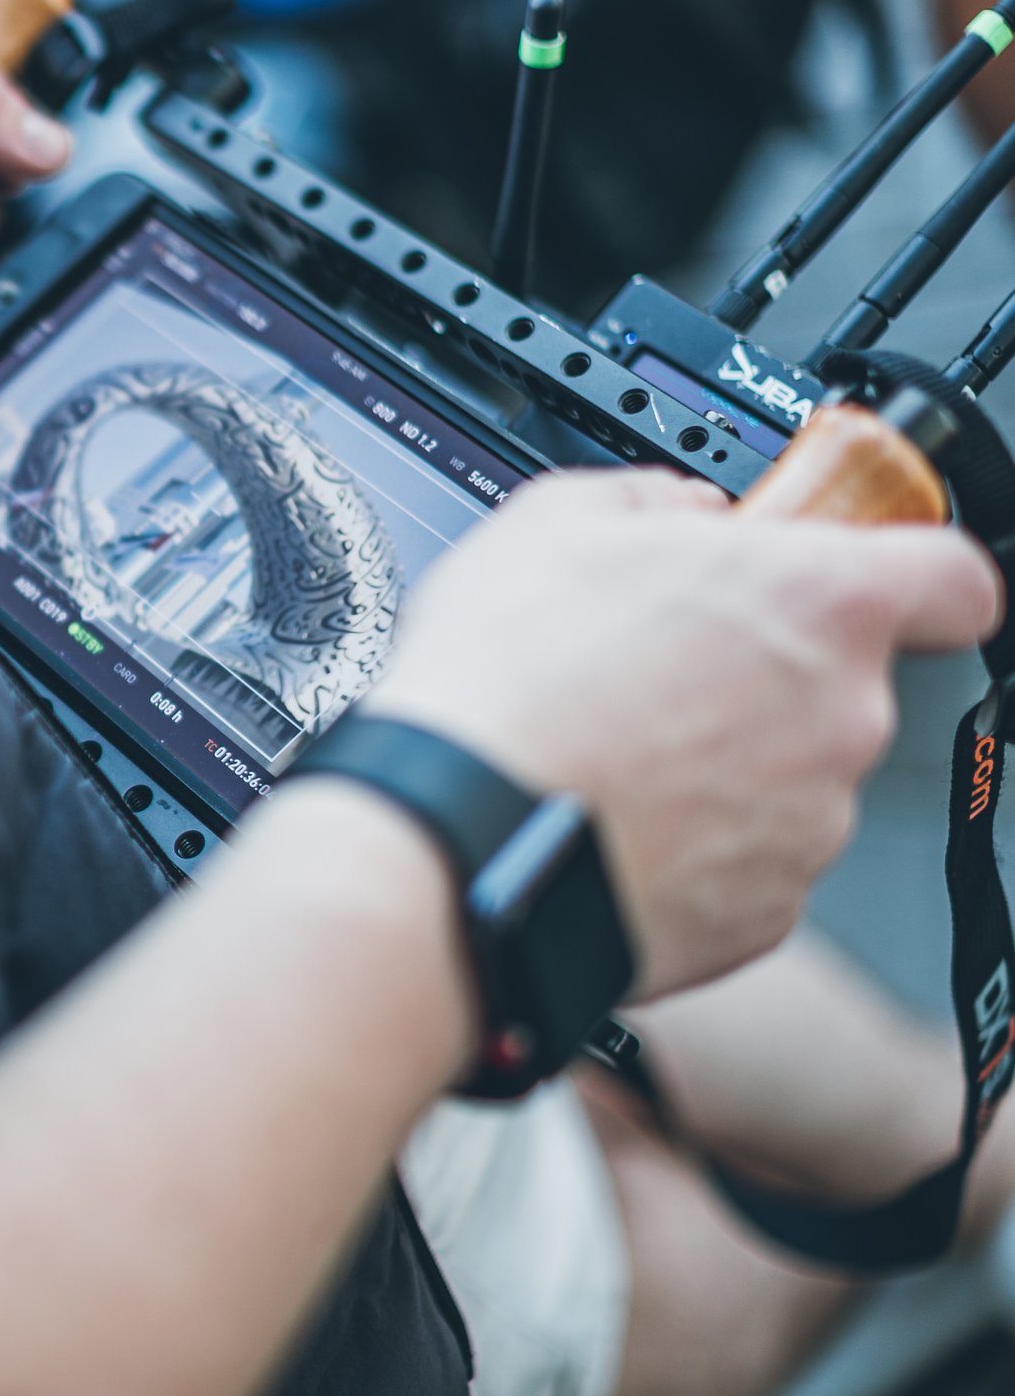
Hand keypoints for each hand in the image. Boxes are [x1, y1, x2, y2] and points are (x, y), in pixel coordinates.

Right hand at [360, 470, 999, 998]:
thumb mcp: (550, 521)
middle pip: (844, 683)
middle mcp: (842, 717)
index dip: (912, 571)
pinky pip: (745, 864)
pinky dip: (692, 846)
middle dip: (764, 674)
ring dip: (722, 763)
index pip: (953, 577)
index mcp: (815, 602)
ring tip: (609, 753)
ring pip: (791, 778)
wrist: (459, 842)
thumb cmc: (504, 687)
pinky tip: (607, 820)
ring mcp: (810, 825)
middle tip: (657, 669)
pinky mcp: (764, 914)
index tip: (862, 576)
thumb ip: (650, 497)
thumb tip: (681, 510)